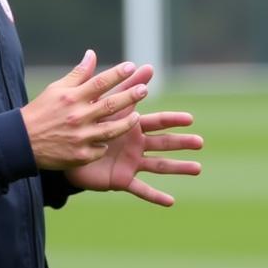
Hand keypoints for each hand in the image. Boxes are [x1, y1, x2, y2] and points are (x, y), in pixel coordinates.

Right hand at [20, 50, 149, 169]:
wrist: (21, 142)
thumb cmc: (41, 111)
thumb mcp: (56, 89)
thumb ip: (78, 74)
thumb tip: (92, 54)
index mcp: (72, 98)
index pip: (100, 82)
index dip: (118, 74)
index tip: (131, 67)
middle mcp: (78, 116)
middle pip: (111, 105)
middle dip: (130, 96)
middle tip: (144, 89)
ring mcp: (80, 137)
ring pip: (112, 130)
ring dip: (127, 123)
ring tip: (137, 117)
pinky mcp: (80, 156)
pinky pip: (100, 150)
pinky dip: (105, 145)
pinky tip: (111, 140)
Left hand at [64, 93, 202, 206]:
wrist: (68, 148)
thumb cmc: (90, 124)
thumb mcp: (109, 104)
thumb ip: (127, 86)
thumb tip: (146, 66)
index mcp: (134, 127)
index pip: (158, 122)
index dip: (173, 120)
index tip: (190, 119)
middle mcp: (137, 145)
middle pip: (164, 143)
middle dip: (182, 143)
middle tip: (200, 142)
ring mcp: (132, 163)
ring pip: (159, 165)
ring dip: (178, 167)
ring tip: (197, 169)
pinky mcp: (122, 179)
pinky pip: (141, 189)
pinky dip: (155, 196)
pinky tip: (170, 201)